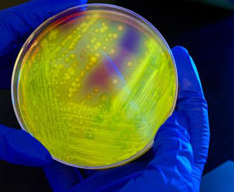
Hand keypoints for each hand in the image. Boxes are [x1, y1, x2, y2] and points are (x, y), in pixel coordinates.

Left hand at [0, 0, 87, 165]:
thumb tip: (39, 152)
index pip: (11, 23)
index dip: (43, 9)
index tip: (72, 2)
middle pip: (14, 30)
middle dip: (46, 22)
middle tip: (75, 22)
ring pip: (9, 50)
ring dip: (35, 46)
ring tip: (63, 48)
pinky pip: (1, 70)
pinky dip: (22, 70)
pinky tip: (35, 80)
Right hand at [43, 46, 209, 191]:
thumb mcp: (172, 186)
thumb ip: (177, 152)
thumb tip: (173, 117)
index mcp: (172, 166)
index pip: (189, 117)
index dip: (187, 84)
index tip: (179, 55)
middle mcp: (142, 167)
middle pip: (141, 120)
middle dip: (136, 91)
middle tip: (127, 64)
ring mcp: (111, 178)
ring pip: (100, 139)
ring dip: (90, 117)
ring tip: (82, 89)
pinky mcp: (82, 190)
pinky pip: (64, 166)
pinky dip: (53, 152)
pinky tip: (44, 132)